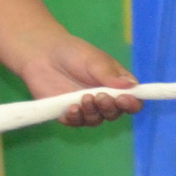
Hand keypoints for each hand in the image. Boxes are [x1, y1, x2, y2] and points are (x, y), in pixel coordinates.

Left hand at [13, 34, 142, 127]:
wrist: (42, 54)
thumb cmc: (72, 53)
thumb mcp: (93, 59)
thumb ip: (109, 74)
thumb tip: (131, 86)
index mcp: (117, 85)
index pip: (132, 100)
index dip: (132, 104)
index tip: (124, 99)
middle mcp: (103, 99)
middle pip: (115, 113)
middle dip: (109, 108)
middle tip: (99, 96)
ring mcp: (85, 108)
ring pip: (96, 120)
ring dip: (92, 113)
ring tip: (84, 98)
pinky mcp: (67, 113)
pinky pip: (75, 122)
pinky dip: (75, 118)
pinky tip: (71, 109)